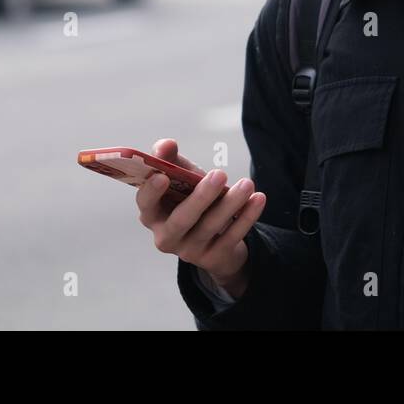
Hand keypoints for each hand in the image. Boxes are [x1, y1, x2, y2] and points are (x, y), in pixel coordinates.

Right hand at [134, 138, 265, 298]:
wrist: (214, 238)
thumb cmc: (190, 200)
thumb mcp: (179, 178)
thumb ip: (170, 159)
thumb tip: (166, 144)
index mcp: (152, 214)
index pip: (145, 204)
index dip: (151, 191)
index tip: (163, 176)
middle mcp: (166, 237)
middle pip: (181, 219)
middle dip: (201, 196)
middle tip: (220, 174)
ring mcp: (189, 251)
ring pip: (210, 227)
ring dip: (230, 203)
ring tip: (247, 183)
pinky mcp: (213, 259)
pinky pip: (231, 237)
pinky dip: (246, 217)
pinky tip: (258, 199)